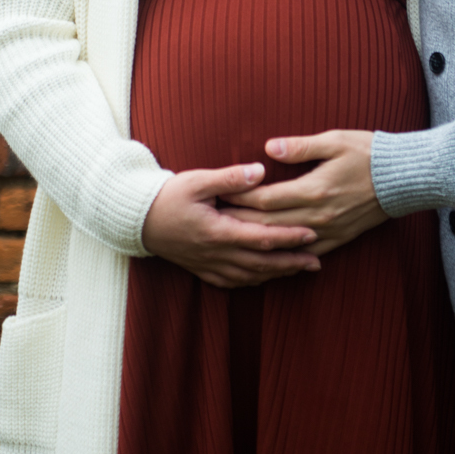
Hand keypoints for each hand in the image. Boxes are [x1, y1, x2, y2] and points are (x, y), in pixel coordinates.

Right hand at [141, 163, 320, 287]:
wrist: (137, 220)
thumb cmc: (168, 196)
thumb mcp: (198, 180)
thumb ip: (231, 178)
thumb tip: (261, 171)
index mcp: (218, 231)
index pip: (262, 238)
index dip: (289, 237)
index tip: (312, 233)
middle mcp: (216, 253)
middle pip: (262, 263)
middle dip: (292, 262)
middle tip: (317, 261)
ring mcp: (209, 265)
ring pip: (250, 276)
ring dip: (277, 274)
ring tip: (300, 269)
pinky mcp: (202, 270)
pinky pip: (233, 282)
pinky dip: (254, 281)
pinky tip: (265, 278)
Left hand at [227, 130, 385, 256]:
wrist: (405, 178)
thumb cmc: (370, 153)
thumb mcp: (335, 140)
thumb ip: (300, 147)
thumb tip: (270, 149)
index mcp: (313, 190)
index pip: (265, 198)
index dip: (240, 198)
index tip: (219, 195)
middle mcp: (317, 215)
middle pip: (268, 224)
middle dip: (240, 221)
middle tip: (216, 219)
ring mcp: (328, 230)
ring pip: (284, 241)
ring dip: (258, 240)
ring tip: (234, 237)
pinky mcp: (339, 238)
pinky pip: (306, 253)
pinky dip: (285, 255)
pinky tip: (271, 256)